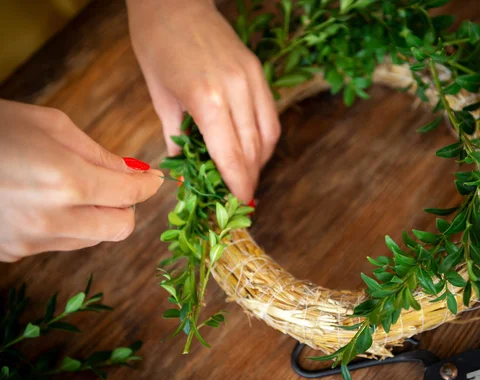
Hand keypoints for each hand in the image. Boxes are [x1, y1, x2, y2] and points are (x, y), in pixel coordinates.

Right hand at [0, 100, 163, 261]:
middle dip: (127, 205)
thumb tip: (133, 172)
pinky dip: (69, 225)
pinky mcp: (13, 251)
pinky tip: (48, 201)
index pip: (130, 195)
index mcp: (65, 181)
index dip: (149, 185)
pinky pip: (61, 242)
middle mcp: (51, 219)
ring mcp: (30, 241)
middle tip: (119, 184)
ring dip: (98, 216)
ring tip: (77, 187)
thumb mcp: (51, 125)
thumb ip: (98, 154)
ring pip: (92, 238)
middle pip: (120, 228)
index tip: (155, 178)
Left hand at [127, 0, 279, 203]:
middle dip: (248, 179)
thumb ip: (177, 137)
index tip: (239, 205)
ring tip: (246, 176)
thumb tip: (185, 171)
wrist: (173, 1)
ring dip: (259, 162)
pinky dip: (264, 139)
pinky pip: (270, 115)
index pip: (231, 155)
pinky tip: (252, 149)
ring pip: (268, 135)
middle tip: (240, 198)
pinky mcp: (258, 72)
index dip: (238, 185)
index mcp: (206, 99)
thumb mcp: (159, 96)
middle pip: (253, 149)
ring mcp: (252, 79)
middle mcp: (237, 90)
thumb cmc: (156, 45)